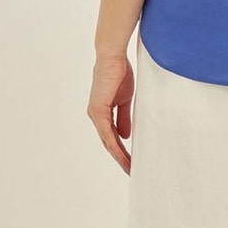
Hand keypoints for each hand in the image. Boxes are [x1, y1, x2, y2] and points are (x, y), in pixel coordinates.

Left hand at [88, 53, 133, 173]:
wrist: (112, 57)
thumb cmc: (118, 73)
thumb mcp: (124, 100)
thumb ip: (124, 117)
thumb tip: (125, 135)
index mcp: (102, 113)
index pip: (112, 136)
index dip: (121, 150)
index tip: (131, 160)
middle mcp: (96, 116)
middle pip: (109, 143)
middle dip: (120, 158)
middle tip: (131, 170)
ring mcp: (96, 114)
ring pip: (107, 142)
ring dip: (118, 156)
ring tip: (129, 167)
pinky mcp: (98, 111)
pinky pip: (108, 133)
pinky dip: (115, 146)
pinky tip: (123, 155)